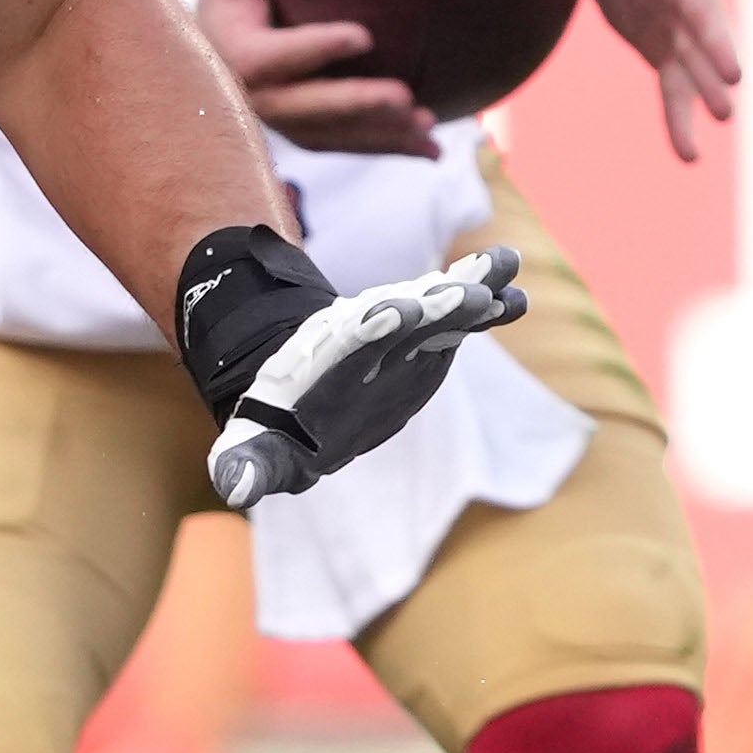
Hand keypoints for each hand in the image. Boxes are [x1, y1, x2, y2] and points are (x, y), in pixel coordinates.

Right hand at [194, 0, 432, 156]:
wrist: (204, 59)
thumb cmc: (228, 3)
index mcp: (239, 55)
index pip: (277, 56)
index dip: (318, 47)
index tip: (363, 35)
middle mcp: (259, 99)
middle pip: (310, 109)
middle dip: (357, 104)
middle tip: (405, 96)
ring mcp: (285, 124)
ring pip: (335, 137)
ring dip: (382, 136)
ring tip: (428, 127)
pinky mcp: (307, 137)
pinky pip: (350, 147)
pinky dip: (390, 150)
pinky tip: (433, 152)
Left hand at [195, 241, 527, 509]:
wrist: (301, 396)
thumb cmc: (279, 431)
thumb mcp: (259, 449)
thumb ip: (249, 465)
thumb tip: (234, 489)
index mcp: (326, 363)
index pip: (349, 339)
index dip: (371, 326)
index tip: (394, 308)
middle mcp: (367, 339)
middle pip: (403, 313)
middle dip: (433, 303)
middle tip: (467, 290)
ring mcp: (402, 337)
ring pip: (439, 307)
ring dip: (471, 287)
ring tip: (506, 263)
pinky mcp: (429, 344)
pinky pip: (462, 323)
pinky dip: (489, 309)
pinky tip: (518, 298)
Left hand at [528, 0, 739, 163]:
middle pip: (701, 13)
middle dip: (716, 43)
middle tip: (732, 72)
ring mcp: (675, 19)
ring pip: (695, 58)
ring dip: (705, 88)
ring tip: (720, 118)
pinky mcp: (663, 45)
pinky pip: (674, 86)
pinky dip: (679, 120)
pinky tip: (688, 156)